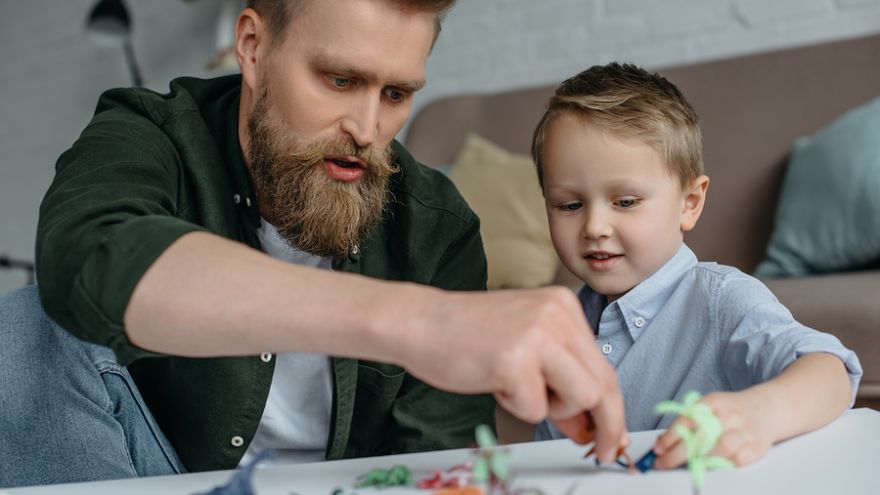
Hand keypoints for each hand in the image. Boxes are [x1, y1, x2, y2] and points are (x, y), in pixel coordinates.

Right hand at [400, 286, 626, 461]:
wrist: (419, 322)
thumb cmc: (467, 337)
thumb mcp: (525, 351)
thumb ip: (559, 383)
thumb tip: (590, 427)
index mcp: (563, 306)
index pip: (604, 366)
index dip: (613, 409)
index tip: (612, 437)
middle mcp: (557, 314)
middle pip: (603, 385)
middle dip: (605, 425)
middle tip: (597, 449)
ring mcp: (537, 334)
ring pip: (582, 397)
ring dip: (553, 409)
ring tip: (517, 390)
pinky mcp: (515, 358)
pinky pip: (537, 408)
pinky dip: (516, 407)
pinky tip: (494, 382)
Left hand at [652, 391, 773, 468]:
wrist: (765, 409)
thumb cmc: (730, 410)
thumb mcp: (708, 406)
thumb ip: (686, 421)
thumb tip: (661, 441)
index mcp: (714, 402)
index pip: (687, 419)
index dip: (670, 436)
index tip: (658, 448)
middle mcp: (730, 415)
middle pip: (701, 436)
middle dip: (677, 453)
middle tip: (663, 462)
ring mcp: (744, 431)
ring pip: (720, 449)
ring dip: (700, 459)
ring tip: (688, 463)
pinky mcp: (756, 447)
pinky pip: (736, 460)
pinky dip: (722, 464)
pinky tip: (712, 463)